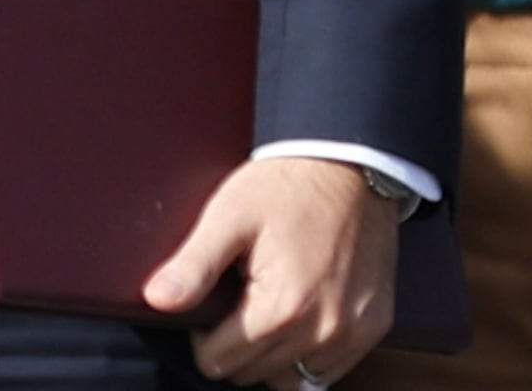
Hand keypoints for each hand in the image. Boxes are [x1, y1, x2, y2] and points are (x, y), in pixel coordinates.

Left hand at [141, 157, 401, 386]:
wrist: (350, 163)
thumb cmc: (286, 186)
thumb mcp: (228, 217)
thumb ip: (193, 265)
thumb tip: (157, 301)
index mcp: (281, 308)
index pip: (218, 363)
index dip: (202, 336)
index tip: (210, 302)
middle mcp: (322, 330)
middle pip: (252, 374)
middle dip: (236, 343)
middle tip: (239, 296)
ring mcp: (352, 333)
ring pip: (291, 380)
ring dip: (272, 355)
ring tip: (268, 308)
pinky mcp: (374, 328)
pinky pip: (329, 370)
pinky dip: (308, 354)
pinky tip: (299, 317)